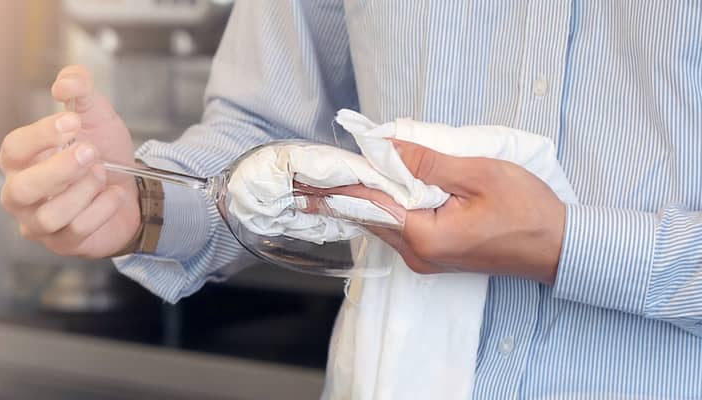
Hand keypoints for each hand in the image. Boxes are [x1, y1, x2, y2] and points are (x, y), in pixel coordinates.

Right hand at [0, 65, 140, 257]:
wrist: (133, 188)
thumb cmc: (103, 152)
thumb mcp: (96, 114)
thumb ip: (80, 90)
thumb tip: (65, 84)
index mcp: (21, 159)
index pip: (14, 149)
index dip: (41, 136)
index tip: (73, 122)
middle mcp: (21, 193)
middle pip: (21, 189)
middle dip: (59, 170)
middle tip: (92, 152)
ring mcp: (39, 222)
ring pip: (49, 215)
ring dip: (84, 191)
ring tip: (104, 174)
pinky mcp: (63, 243)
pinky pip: (77, 231)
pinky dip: (102, 209)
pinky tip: (115, 194)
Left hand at [307, 139, 566, 284]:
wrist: (558, 248)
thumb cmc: (527, 211)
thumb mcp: (479, 176)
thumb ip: (429, 163)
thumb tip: (388, 147)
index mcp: (425, 237)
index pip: (371, 204)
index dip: (342, 183)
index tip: (314, 172)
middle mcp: (418, 254)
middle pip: (370, 218)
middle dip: (343, 193)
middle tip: (311, 175)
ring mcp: (425, 259)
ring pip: (382, 224)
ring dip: (362, 200)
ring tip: (332, 180)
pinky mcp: (434, 255)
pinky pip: (398, 228)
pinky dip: (383, 207)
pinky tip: (374, 191)